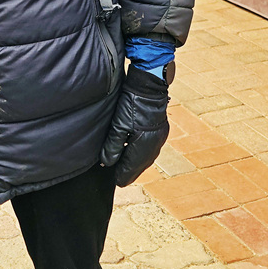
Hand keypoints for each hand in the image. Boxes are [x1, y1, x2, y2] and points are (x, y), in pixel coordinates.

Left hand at [101, 64, 169, 186]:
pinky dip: (142, 154)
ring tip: (126, 168)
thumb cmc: (133, 104)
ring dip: (136, 163)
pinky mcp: (161, 131)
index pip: (131, 168)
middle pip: (140, 166)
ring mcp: (159, 138)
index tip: (116, 182)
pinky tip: (135, 153)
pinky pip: (151, 149)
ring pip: (146, 158)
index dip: (122, 175)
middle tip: (119, 178)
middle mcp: (154, 146)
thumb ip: (112, 146)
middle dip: (129, 172)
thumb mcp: (118, 125)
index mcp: (144, 146)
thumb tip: (107, 163)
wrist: (150, 86)